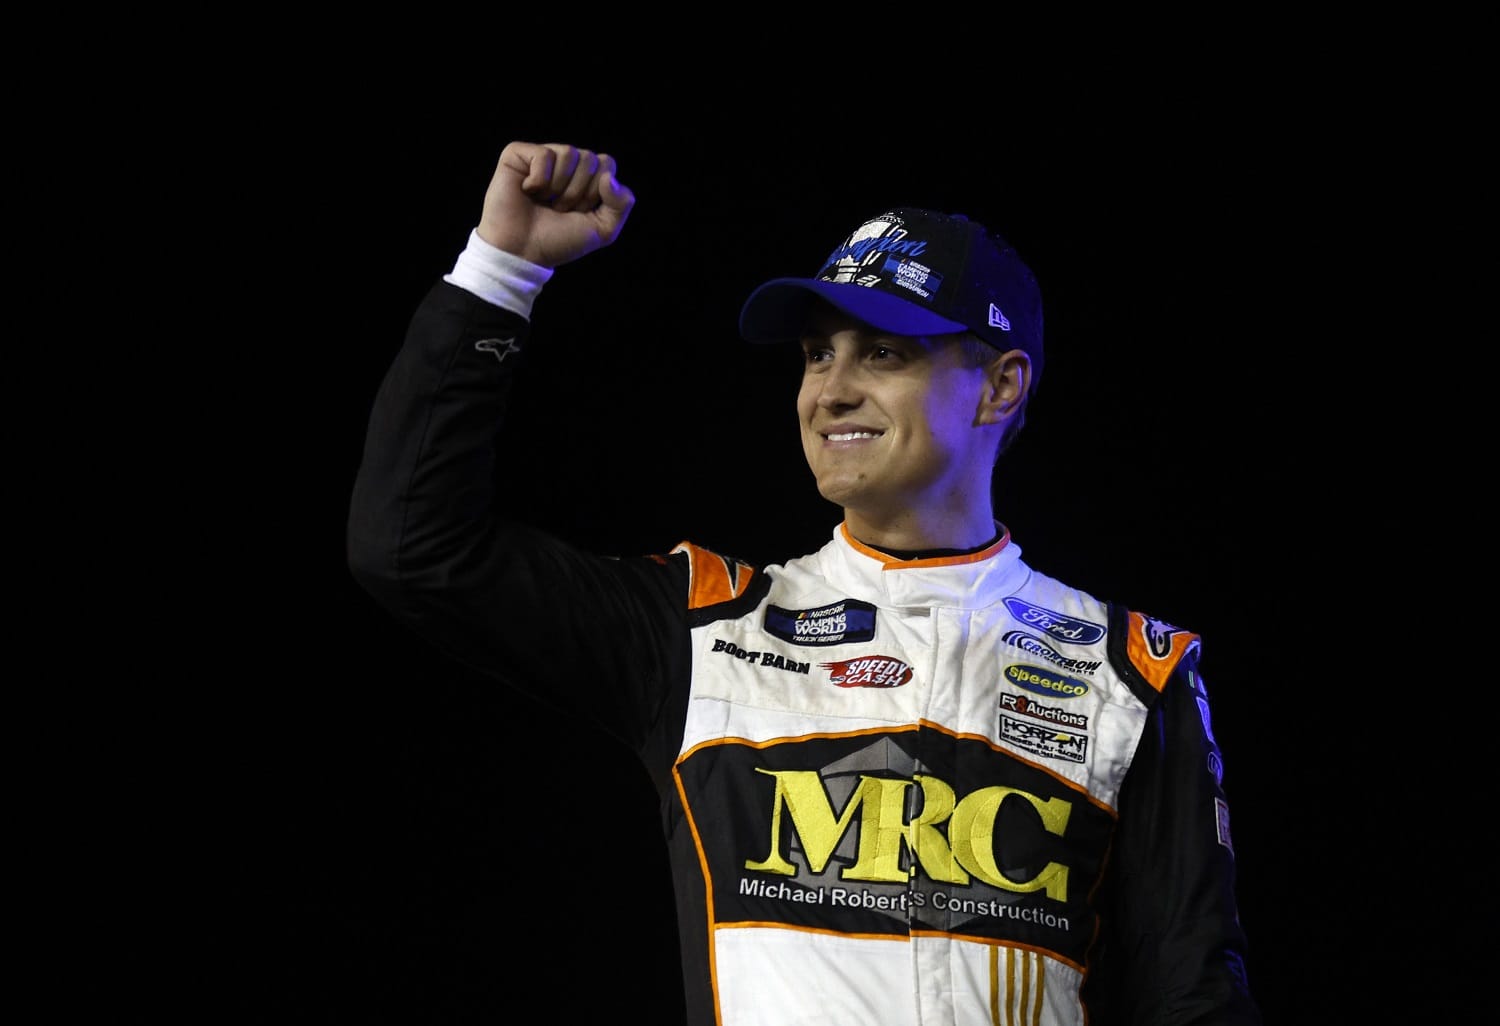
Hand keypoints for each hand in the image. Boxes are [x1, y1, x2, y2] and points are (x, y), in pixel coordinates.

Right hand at [475, 141, 635, 267]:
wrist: (522, 253)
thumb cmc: (559, 241)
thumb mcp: (603, 230)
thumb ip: (622, 204)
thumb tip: (609, 177)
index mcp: (586, 177)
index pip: (607, 164)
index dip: (597, 192)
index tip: (579, 212)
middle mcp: (565, 163)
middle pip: (590, 158)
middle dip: (578, 192)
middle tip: (559, 209)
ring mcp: (542, 157)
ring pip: (569, 153)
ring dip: (559, 187)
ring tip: (544, 202)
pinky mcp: (518, 154)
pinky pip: (544, 155)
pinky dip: (539, 180)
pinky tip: (527, 190)